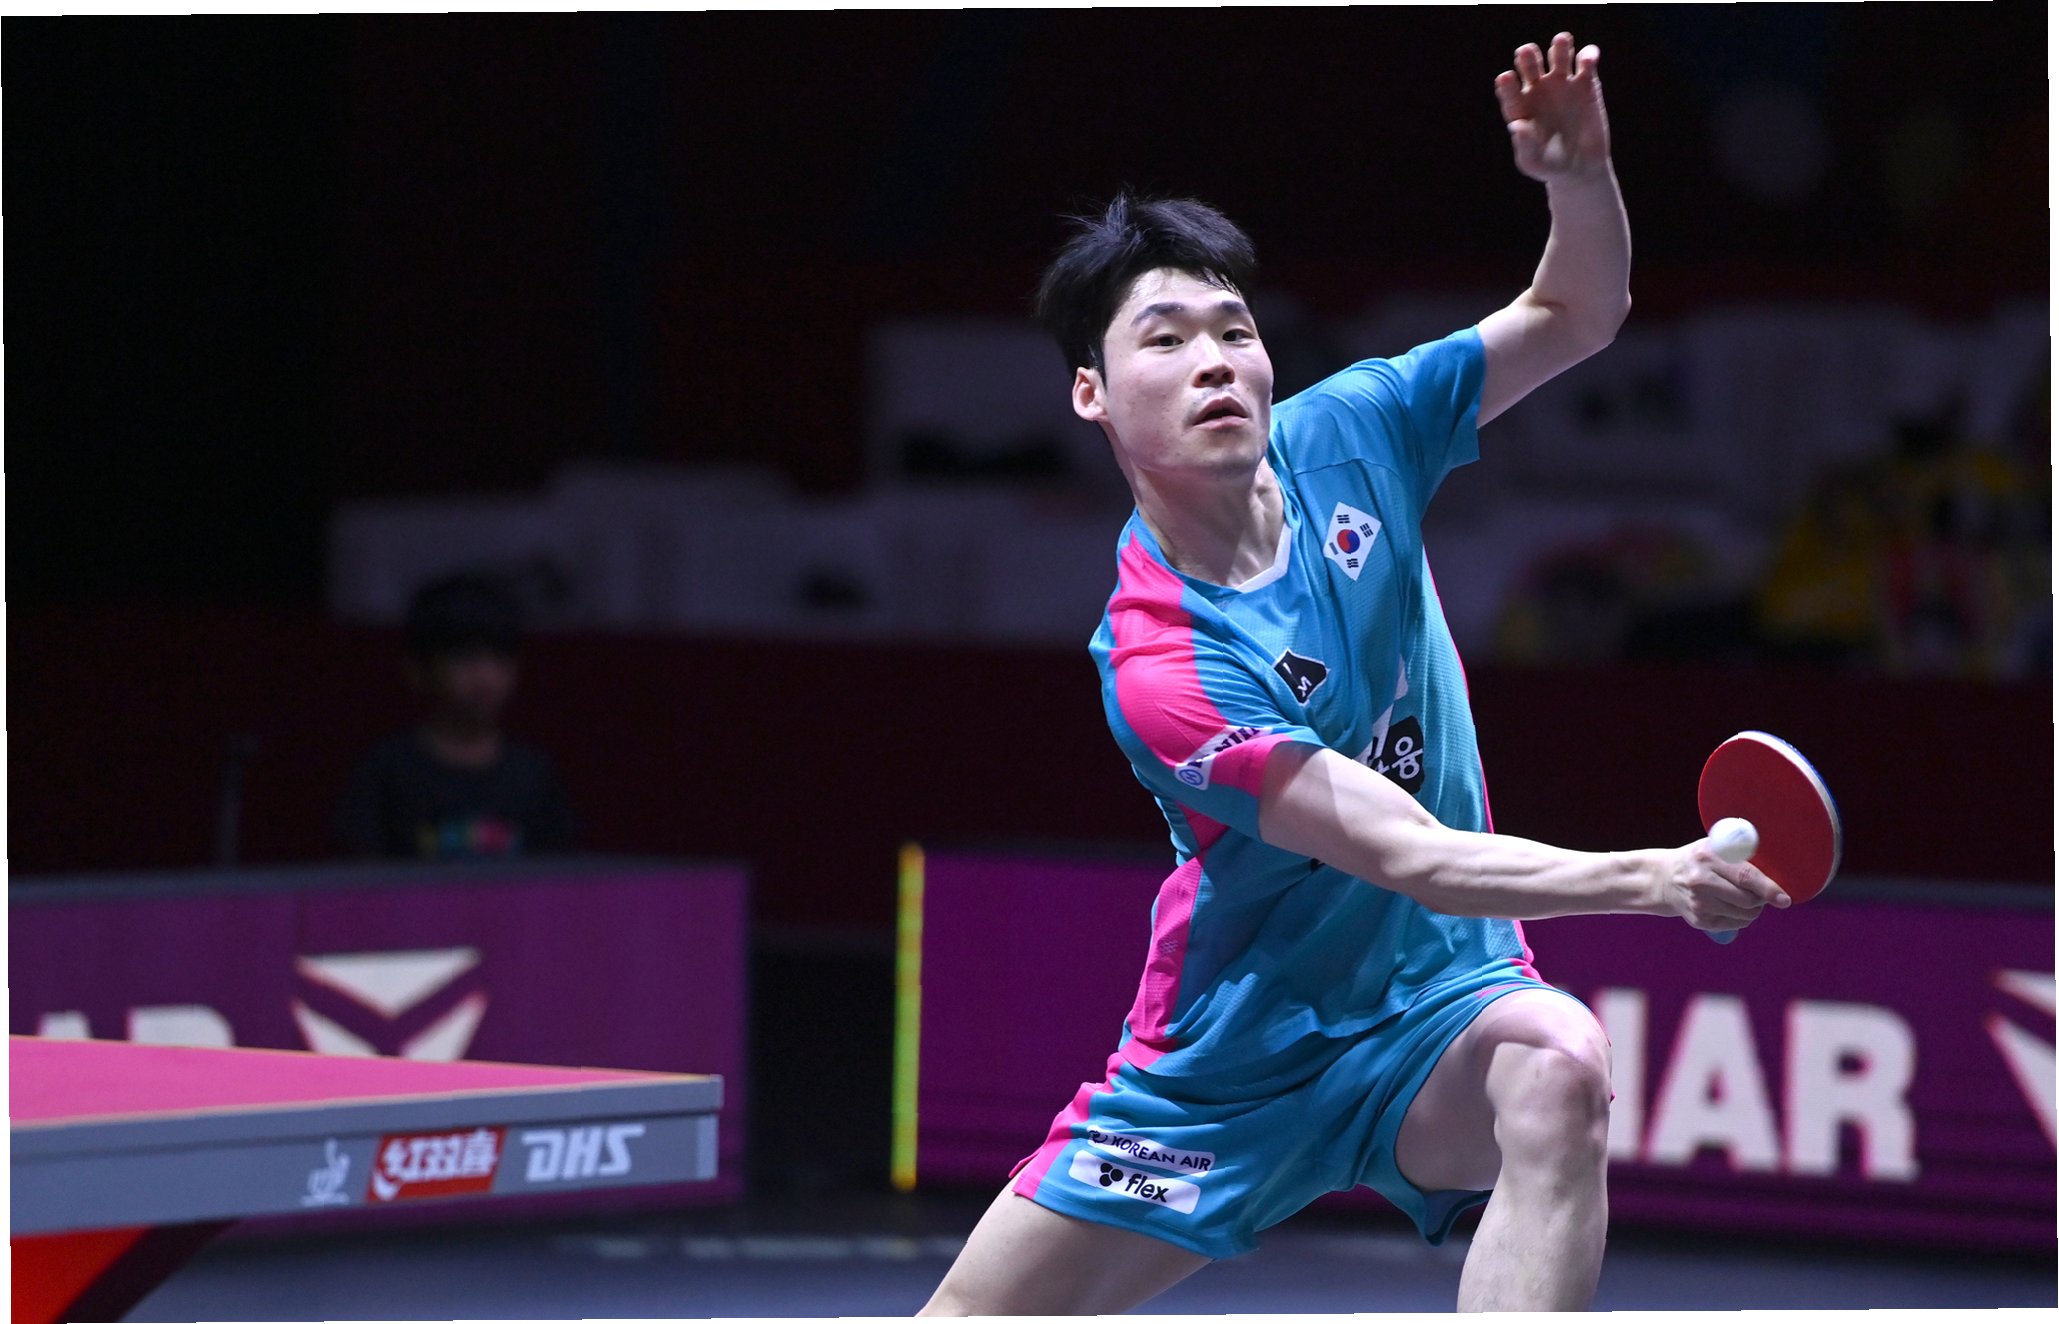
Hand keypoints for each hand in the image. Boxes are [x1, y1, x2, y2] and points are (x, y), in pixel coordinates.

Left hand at [1495, 32, 1612, 181]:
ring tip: (1562, 42)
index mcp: (1519, 106)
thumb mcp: (1532, 162)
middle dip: (1528, 55)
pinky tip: (1588, 60)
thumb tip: (1516, 126)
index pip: (1509, 89)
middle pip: (1529, 63)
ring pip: (1558, 55)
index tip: (1507, 77)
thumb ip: (1524, 144)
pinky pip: (1586, 63)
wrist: (1579, 169)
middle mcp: (1538, 90)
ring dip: (1559, 46)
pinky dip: (1588, 56)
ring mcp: (1562, 85)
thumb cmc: (1549, 167)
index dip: (1507, 83)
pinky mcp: (1587, 85)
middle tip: (1527, 53)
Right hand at [1656, 838, 1791, 935]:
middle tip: (1764, 894)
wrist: (1664, 878)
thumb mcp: (1714, 847)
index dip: (1767, 889)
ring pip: (1744, 914)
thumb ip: (1740, 853)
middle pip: (1747, 900)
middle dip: (1762, 900)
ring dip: (1753, 910)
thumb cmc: (1699, 860)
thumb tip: (1777, 869)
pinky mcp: (1699, 920)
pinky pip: (1735, 924)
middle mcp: (1701, 880)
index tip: (1784, 899)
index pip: (1744, 876)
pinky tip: (1731, 906)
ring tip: (1745, 899)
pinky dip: (1741, 918)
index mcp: (1708, 856)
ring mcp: (1698, 903)